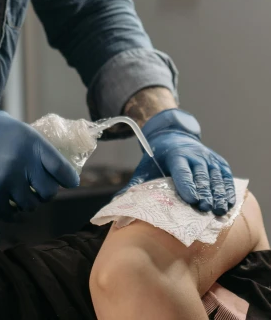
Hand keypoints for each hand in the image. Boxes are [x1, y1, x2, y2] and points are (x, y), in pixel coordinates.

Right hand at [0, 106, 79, 219]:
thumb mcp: (6, 122)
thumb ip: (26, 137)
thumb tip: (40, 151)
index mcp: (30, 141)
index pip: (61, 168)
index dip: (68, 179)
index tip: (69, 183)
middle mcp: (23, 162)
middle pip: (49, 192)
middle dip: (45, 193)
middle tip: (38, 191)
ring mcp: (7, 181)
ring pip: (31, 206)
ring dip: (28, 205)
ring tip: (21, 199)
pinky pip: (11, 215)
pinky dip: (13, 215)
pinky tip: (11, 211)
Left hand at [116, 108, 235, 215]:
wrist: (173, 135)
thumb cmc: (158, 158)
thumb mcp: (145, 167)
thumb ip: (134, 184)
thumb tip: (118, 202)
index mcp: (175, 155)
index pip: (181, 170)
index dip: (186, 185)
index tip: (191, 200)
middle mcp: (194, 154)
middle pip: (201, 174)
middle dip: (204, 191)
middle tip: (205, 209)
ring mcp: (208, 157)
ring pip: (216, 176)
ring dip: (218, 193)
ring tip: (219, 210)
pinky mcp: (218, 162)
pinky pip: (226, 176)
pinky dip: (228, 190)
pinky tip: (228, 204)